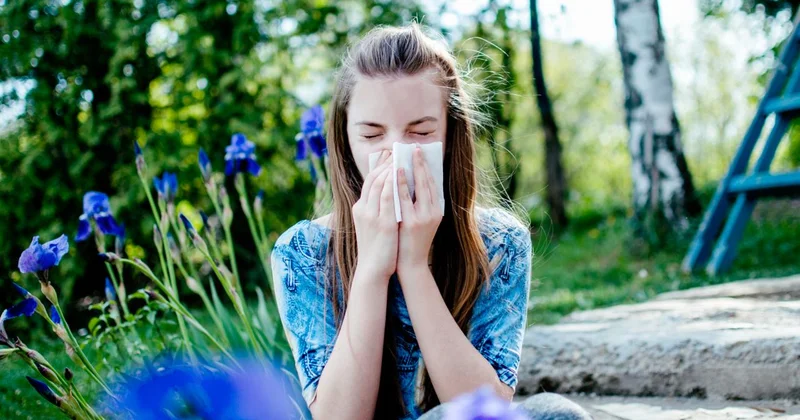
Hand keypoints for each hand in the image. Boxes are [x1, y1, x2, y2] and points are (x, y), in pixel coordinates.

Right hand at [352, 150, 398, 280]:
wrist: (373, 269)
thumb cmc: (376, 248)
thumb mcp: (371, 225)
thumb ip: (376, 209)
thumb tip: (388, 194)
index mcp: (360, 208)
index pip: (369, 181)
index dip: (378, 166)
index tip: (388, 154)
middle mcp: (363, 208)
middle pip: (373, 178)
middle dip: (385, 162)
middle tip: (397, 149)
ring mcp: (371, 215)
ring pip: (379, 184)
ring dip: (390, 168)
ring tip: (400, 156)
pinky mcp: (382, 222)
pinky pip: (388, 197)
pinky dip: (392, 182)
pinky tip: (400, 173)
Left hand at [396, 146, 442, 276]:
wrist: (410, 264)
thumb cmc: (411, 241)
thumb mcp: (421, 220)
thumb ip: (419, 203)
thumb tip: (413, 182)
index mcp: (437, 211)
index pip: (432, 183)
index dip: (426, 166)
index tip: (419, 152)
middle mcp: (433, 212)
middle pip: (427, 182)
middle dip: (421, 163)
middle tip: (414, 147)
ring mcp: (422, 218)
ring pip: (418, 187)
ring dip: (411, 169)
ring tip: (405, 154)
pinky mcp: (411, 223)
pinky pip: (404, 198)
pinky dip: (399, 183)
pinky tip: (394, 172)